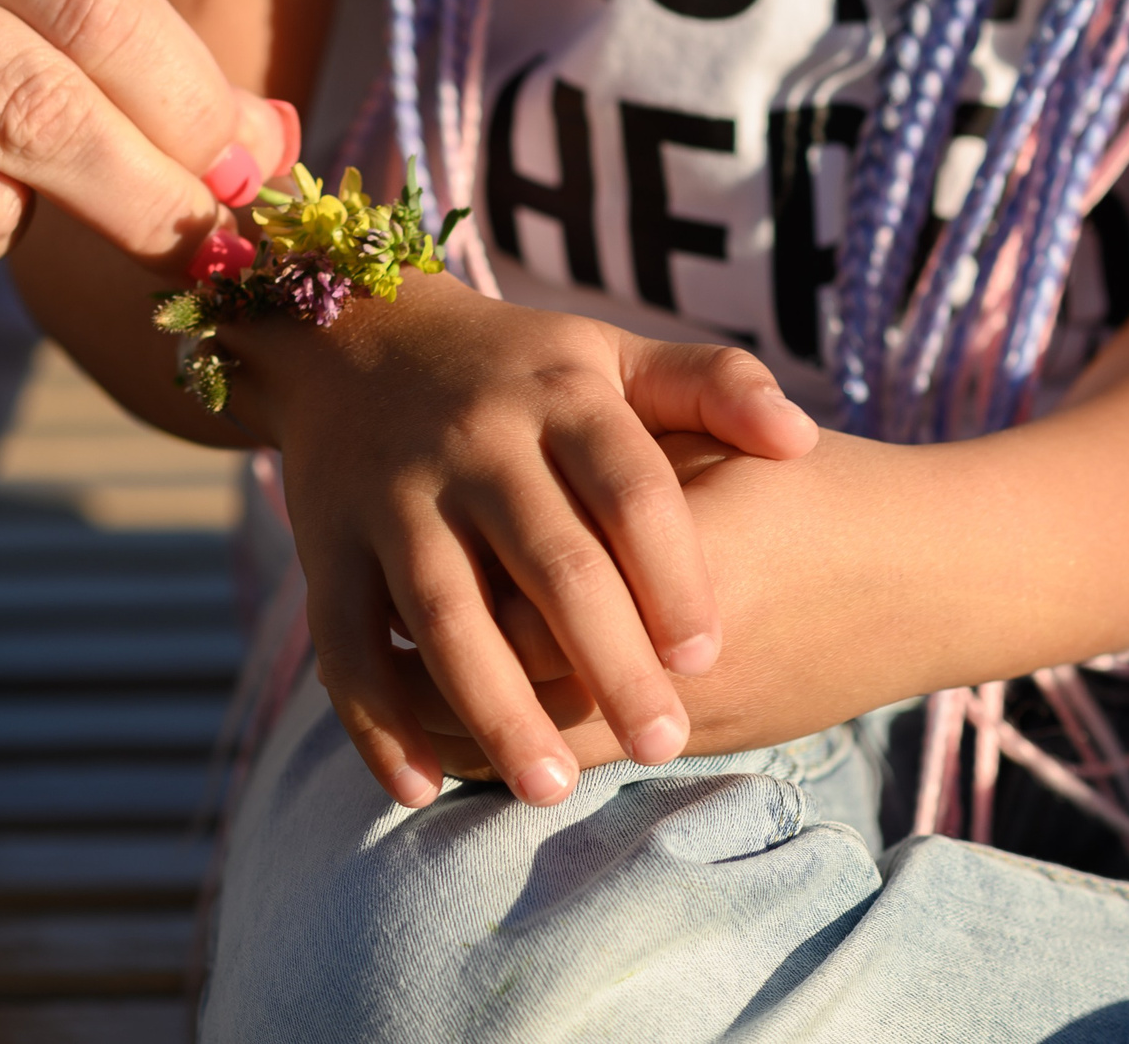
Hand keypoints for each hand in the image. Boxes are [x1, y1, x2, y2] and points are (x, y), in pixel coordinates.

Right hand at [222, 279, 815, 807]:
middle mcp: (474, 446)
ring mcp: (394, 498)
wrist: (351, 340)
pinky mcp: (327, 547)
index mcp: (559, 399)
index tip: (707, 658)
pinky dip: (376, 719)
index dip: (671, 574)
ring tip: (554, 788)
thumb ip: (712, 386)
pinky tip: (423, 786)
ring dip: (497, 706)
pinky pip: (347, 643)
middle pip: (549, 562)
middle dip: (608, 661)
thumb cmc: (516, 369)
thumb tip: (801, 440)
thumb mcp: (612, 354)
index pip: (629, 489)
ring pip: (446, 614)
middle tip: (662, 745)